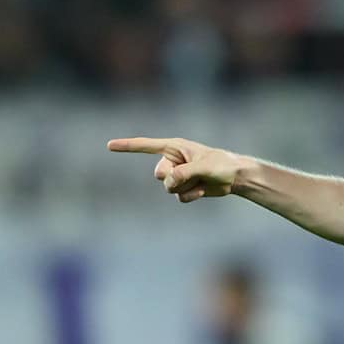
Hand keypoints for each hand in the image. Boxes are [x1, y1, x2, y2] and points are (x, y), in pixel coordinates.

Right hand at [107, 137, 244, 202]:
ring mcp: (177, 175)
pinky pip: (179, 197)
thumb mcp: (204, 166)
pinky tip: (203, 189)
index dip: (127, 146)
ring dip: (186, 187)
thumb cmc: (222, 165)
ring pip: (168, 188)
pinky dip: (192, 195)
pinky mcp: (184, 187)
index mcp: (175, 147)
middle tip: (193, 173)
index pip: (146, 146)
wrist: (235, 177)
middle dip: (175, 178)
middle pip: (159, 174)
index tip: (109, 146)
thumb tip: (168, 181)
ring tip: (201, 180)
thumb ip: (185, 172)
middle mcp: (173, 160)